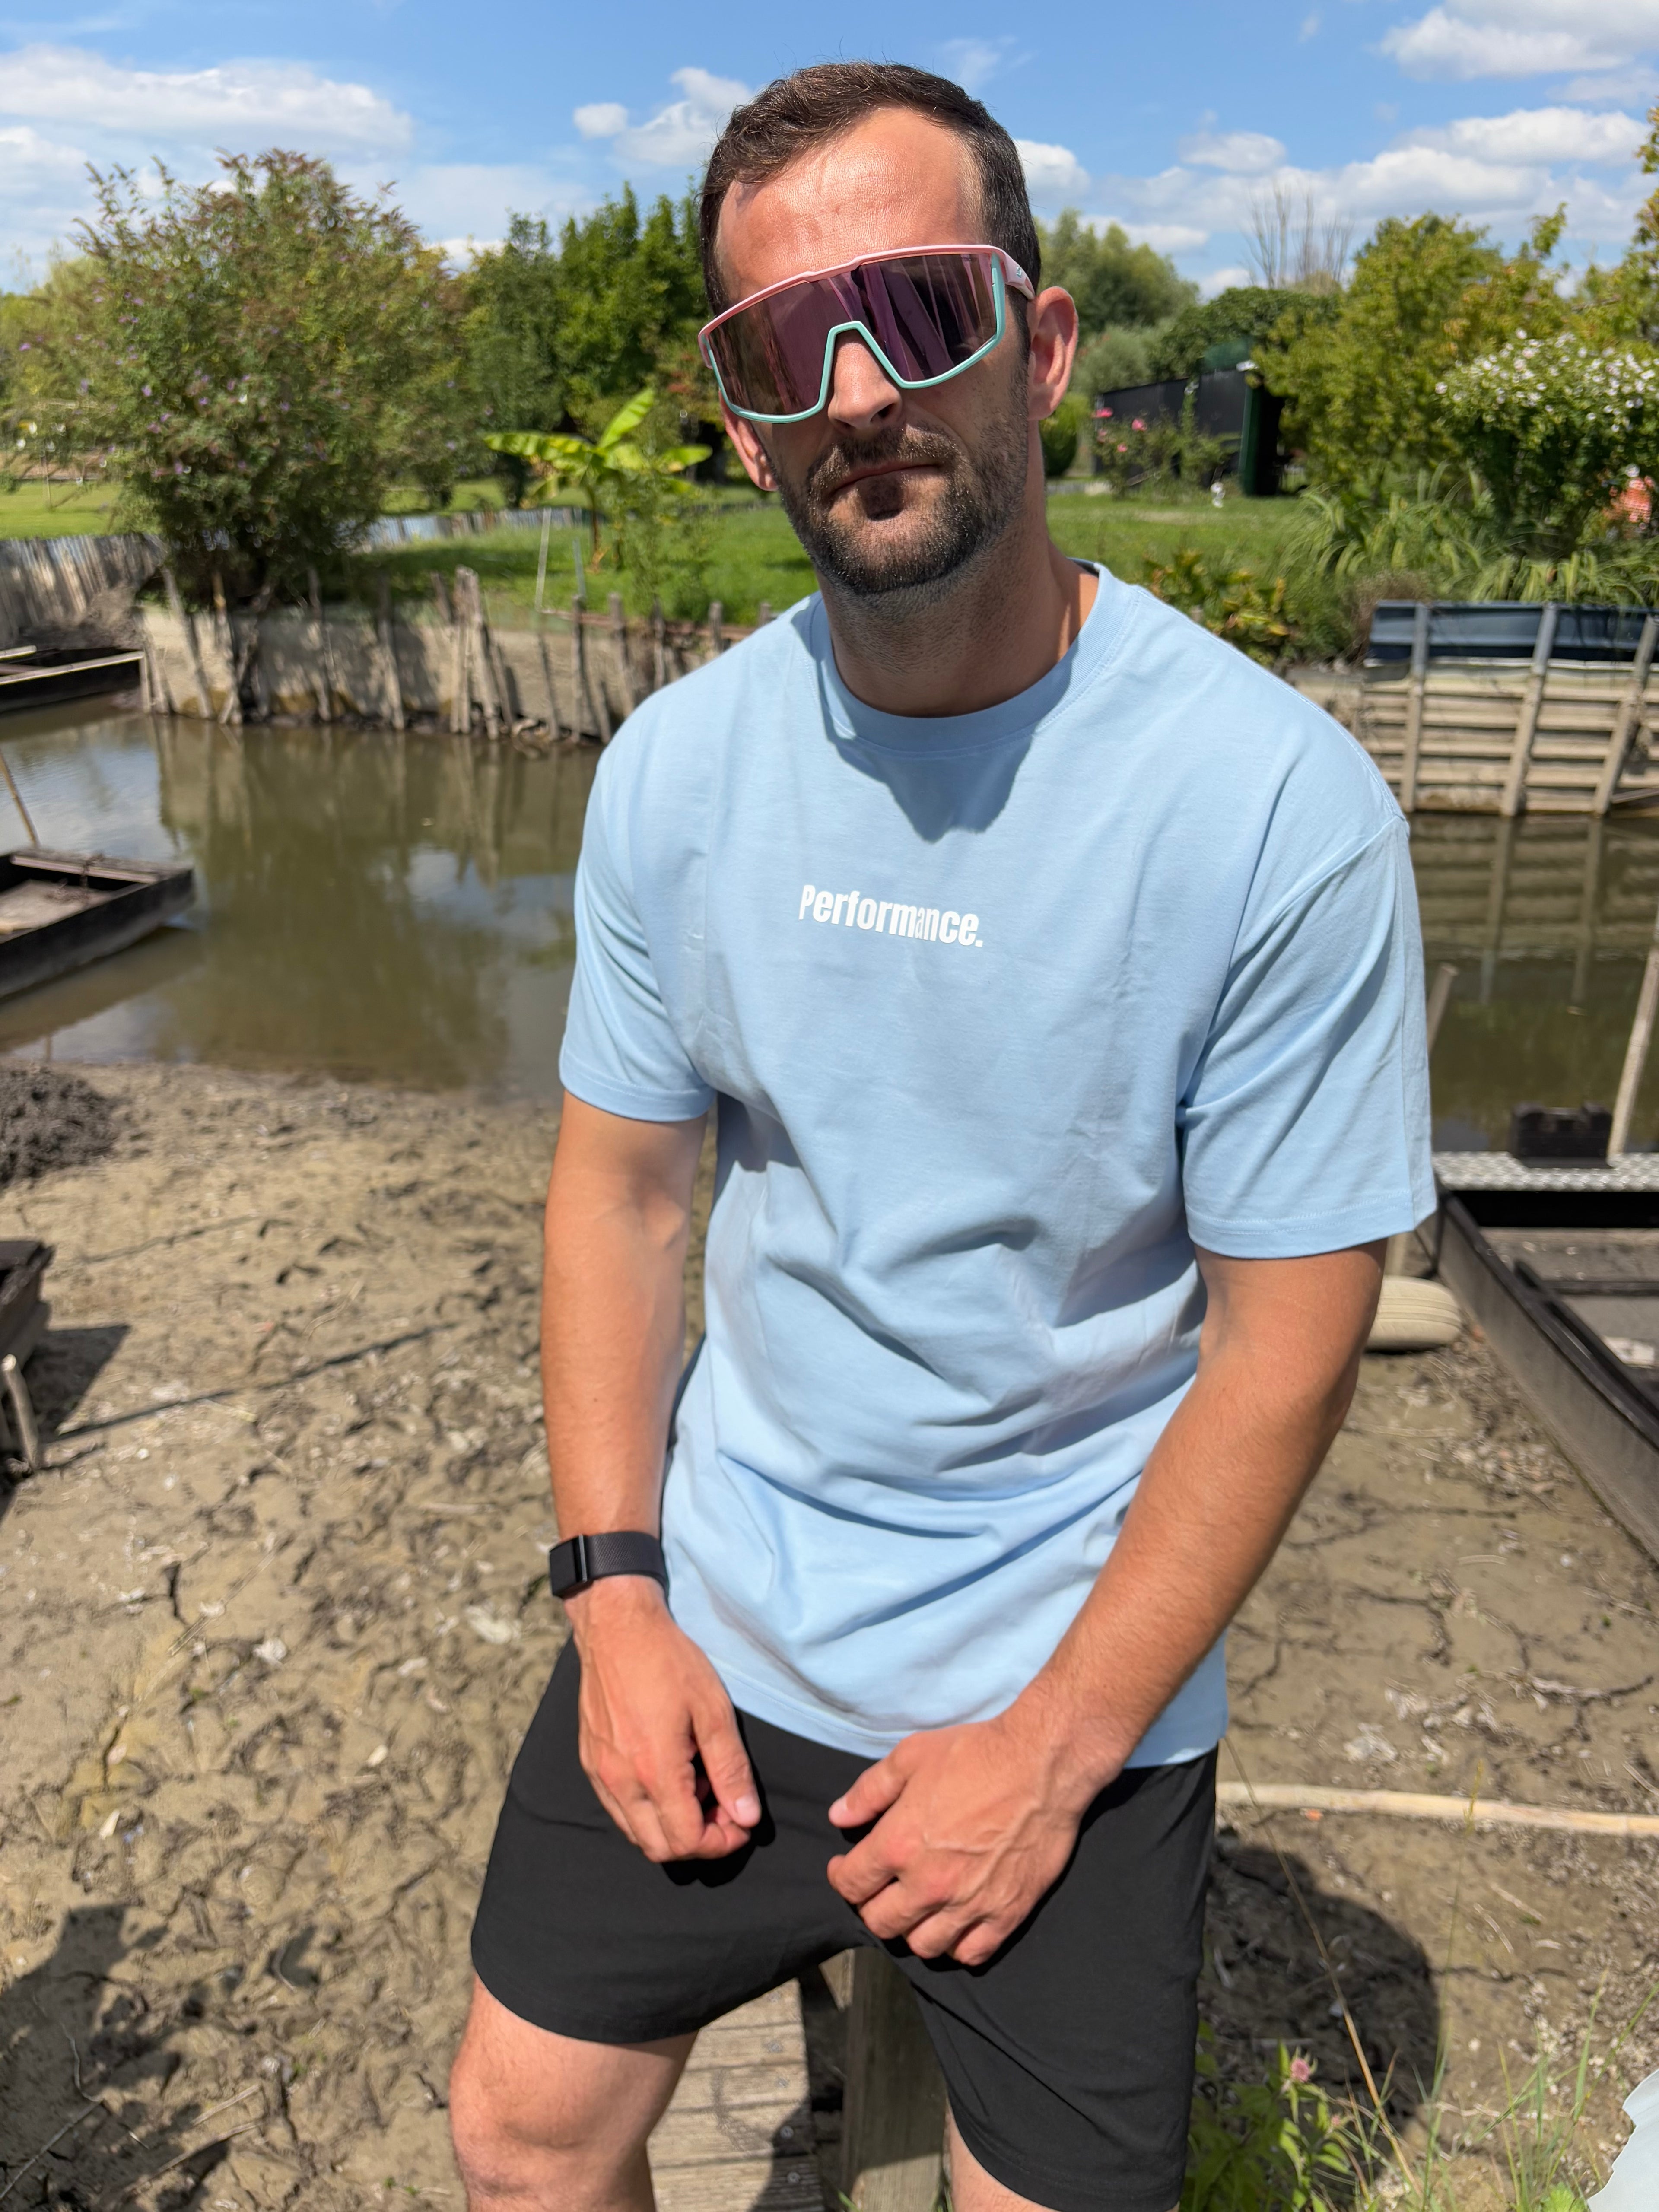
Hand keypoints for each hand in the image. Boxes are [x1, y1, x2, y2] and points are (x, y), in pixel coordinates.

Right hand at [566, 1577, 759, 1861]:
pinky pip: (619, 1809)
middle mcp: (620, 1781)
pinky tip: (669, 1772)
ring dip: (672, 1826)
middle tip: (723, 1809)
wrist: (616, 1628)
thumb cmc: (667, 1661)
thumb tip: (746, 1816)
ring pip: (636, 1833)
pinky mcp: (590, 1763)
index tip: (741, 1822)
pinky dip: (648, 1809)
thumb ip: (730, 1768)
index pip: (686, 1842)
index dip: (721, 1843)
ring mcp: (599, 1774)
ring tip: (697, 1784)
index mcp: (653, 1769)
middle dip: (698, 1841)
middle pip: (659, 1849)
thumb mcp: (713, 1709)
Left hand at [826, 1712, 1102, 1964]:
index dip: (841, 1878)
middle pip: (881, 1923)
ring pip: (923, 1946)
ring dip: (912, 1930)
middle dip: (871, 1908)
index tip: (845, 1868)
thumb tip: (838, 1816)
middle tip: (879, 1890)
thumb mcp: (911, 1756)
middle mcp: (930, 1884)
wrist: (1041, 1765)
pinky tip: (956, 1924)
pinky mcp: (1006, 1914)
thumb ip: (870, 1791)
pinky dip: (957, 1946)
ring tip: (917, 1908)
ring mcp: (969, 1905)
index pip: (852, 1884)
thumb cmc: (976, 1754)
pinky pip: (971, 1954)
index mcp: (899, 1845)